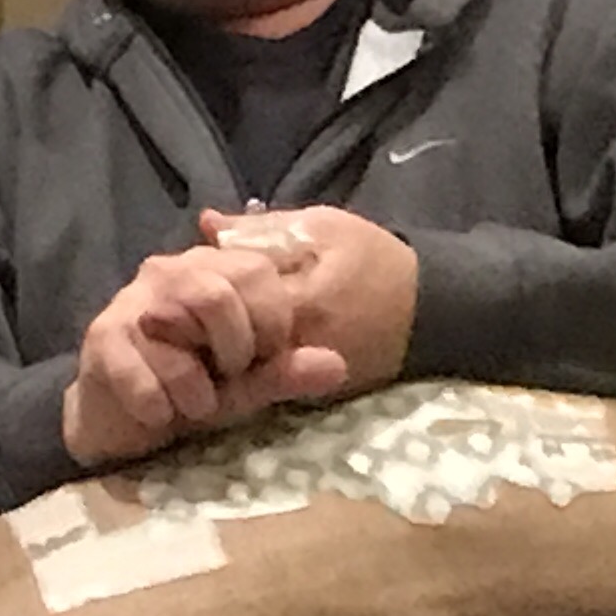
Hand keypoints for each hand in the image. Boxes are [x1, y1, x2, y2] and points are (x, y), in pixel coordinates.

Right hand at [59, 236, 347, 469]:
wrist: (121, 423)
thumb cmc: (191, 392)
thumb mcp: (247, 384)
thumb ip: (286, 371)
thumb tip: (337, 366)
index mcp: (213, 271)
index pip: (256, 269)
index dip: (272, 321)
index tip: (268, 361)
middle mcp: (169, 272)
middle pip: (216, 291)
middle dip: (235, 348)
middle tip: (231, 380)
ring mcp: (131, 303)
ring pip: (175, 322)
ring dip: (194, 381)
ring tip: (198, 405)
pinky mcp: (102, 339)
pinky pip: (138, 367)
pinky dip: (158, 402)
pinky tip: (161, 415)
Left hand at [203, 204, 416, 395]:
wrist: (429, 311)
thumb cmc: (375, 261)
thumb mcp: (322, 228)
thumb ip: (261, 229)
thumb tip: (206, 223)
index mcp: (298, 302)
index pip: (228, 296)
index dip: (201, 285)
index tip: (185, 276)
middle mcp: (296, 348)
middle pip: (228, 336)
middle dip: (207, 318)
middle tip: (190, 299)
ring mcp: (302, 377)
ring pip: (240, 360)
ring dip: (221, 341)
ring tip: (209, 320)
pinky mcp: (308, 392)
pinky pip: (262, 376)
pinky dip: (244, 359)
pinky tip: (234, 341)